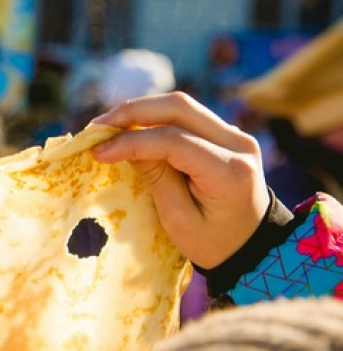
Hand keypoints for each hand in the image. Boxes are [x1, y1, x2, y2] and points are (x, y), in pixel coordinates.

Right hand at [91, 92, 268, 268]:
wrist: (252, 244)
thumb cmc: (213, 242)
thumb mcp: (179, 219)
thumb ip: (155, 178)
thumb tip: (121, 145)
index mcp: (230, 172)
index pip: (174, 141)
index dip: (132, 141)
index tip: (98, 151)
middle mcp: (238, 143)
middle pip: (179, 107)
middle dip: (133, 112)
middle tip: (98, 127)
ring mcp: (234, 134)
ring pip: (181, 106)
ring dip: (141, 111)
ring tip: (108, 126)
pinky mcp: (225, 133)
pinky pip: (186, 116)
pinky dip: (154, 118)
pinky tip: (129, 128)